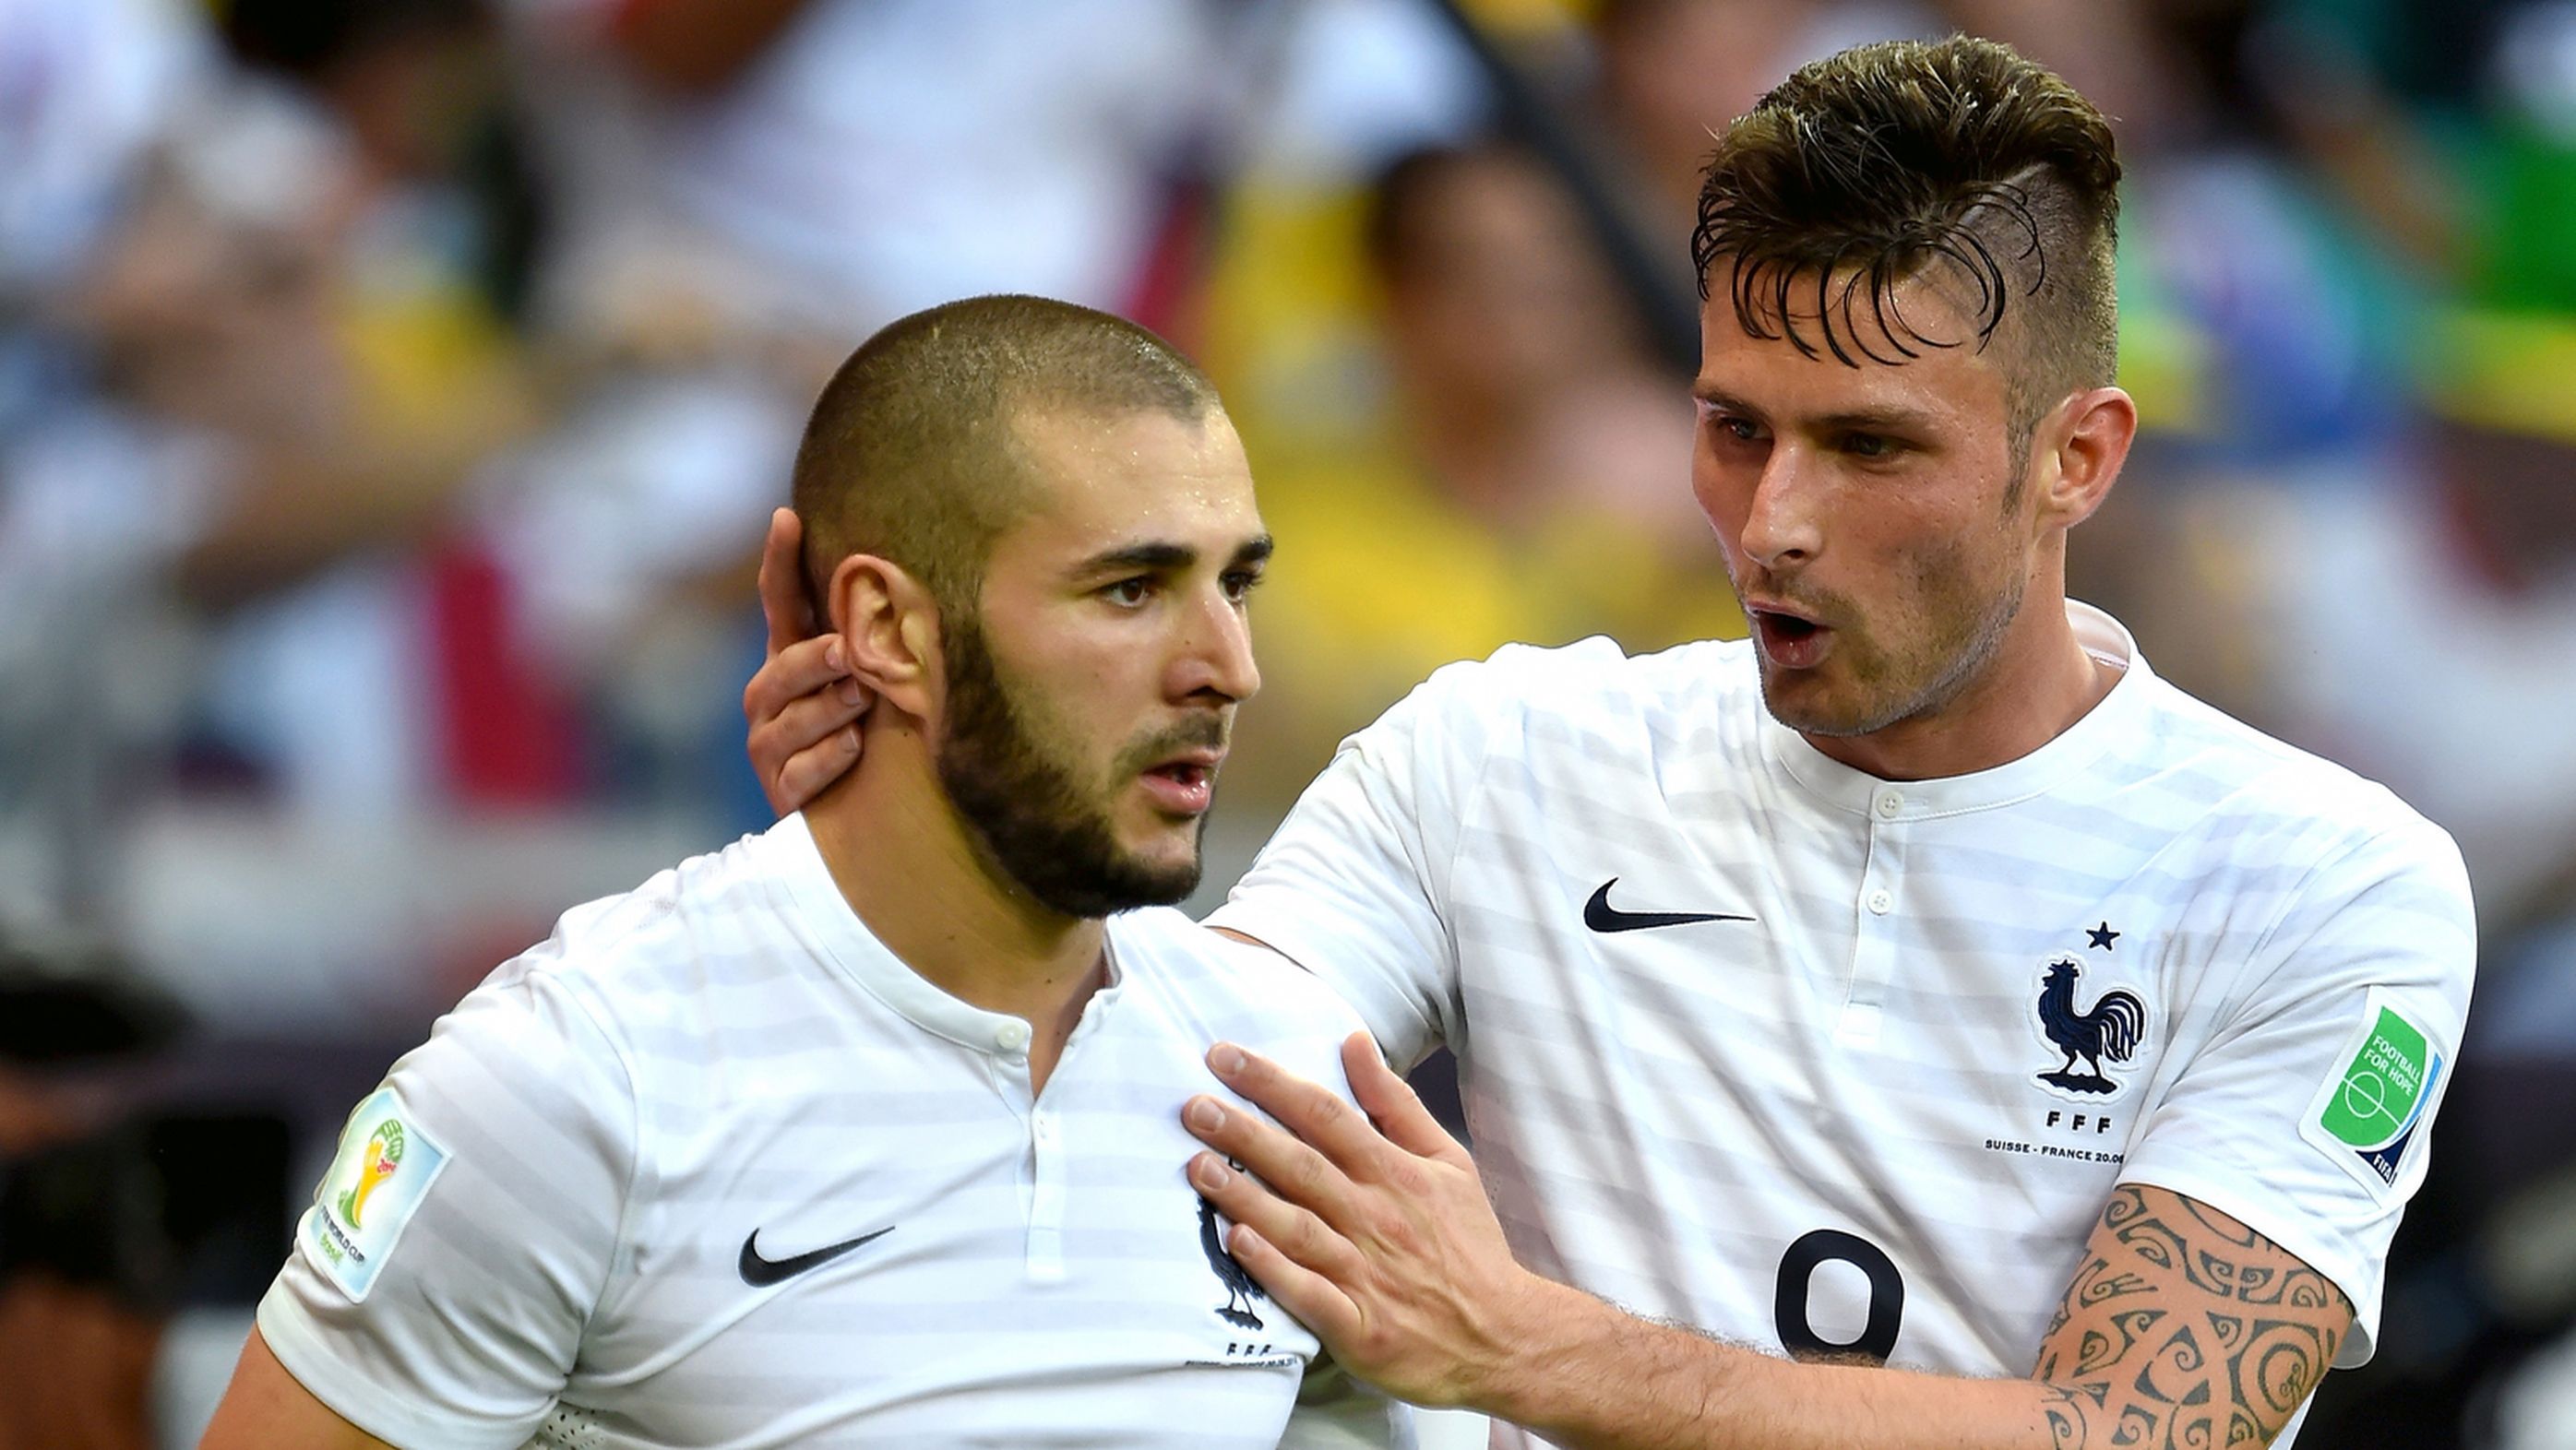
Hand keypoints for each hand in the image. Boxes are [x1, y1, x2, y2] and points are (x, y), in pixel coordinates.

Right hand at [744, 507, 870, 814]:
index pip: (781, 603)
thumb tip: (915, 588)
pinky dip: (829, 758)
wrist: (857, 818)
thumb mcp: (877, 682)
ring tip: (863, 701)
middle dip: (814, 659)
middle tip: (847, 652)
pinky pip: (800, 771)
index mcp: (791, 659)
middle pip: (783, 667)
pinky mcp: (780, 791)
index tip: (787, 517)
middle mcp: (769, 697)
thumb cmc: (875, 734)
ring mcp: (769, 745)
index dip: (780, 561)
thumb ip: (879, 643)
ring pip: (791, 720)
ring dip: (830, 710)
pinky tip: (855, 749)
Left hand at [1182, 1033, 1560, 1409]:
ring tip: (1198, 1166)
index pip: (1326, 1115)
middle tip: (1193, 1105)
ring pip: (1297, 1226)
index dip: (1273, 1083)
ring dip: (1245, 1195)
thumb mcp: (1448, 1161)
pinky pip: (1309, 1294)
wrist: (1503, 1336)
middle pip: (1303, 1165)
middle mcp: (1376, 1217)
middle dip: (1244, 1133)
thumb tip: (1352, 1040)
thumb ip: (1394, 1103)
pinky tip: (1238, 1242)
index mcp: (1396, 1174)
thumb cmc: (1468, 1245)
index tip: (1224, 1057)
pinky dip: (1274, 1269)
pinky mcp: (1358, 1326)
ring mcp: (1365, 1273)